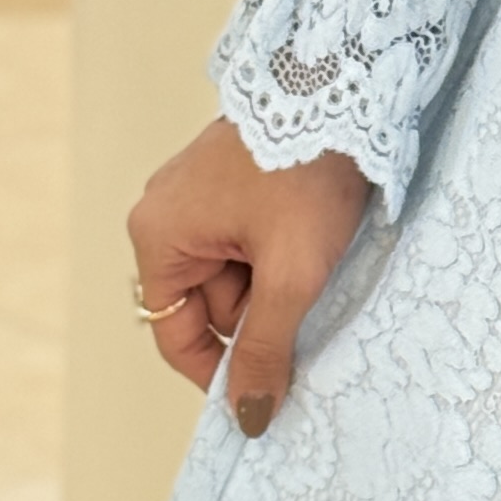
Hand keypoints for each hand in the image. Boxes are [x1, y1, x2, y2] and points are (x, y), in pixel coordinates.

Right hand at [127, 121, 372, 435]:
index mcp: (158, 235)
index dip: (219, 372)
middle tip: (311, 300)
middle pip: (210, 304)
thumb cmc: (307, 173)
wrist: (342, 86)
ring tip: (319, 253)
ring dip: (278, 281)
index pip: (175, 335)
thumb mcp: (291, 274)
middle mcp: (165, 212)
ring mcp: (197, 192)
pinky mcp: (232, 178)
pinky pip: (249, 240)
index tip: (264, 396)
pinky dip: (282, 252)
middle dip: (261, 313)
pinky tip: (316, 236)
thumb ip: (267, 347)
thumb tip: (248, 414)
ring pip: (236, 274)